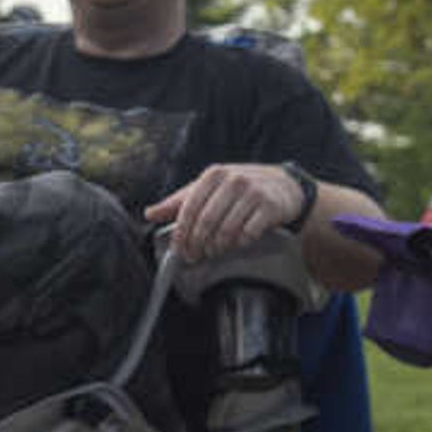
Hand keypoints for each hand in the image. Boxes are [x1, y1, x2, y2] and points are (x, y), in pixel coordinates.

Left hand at [148, 162, 310, 264]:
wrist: (281, 185)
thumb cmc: (238, 189)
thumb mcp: (208, 189)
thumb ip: (179, 202)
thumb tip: (149, 213)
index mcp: (213, 175)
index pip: (190, 208)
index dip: (182, 232)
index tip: (179, 250)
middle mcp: (233, 180)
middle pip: (207, 221)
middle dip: (197, 244)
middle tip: (194, 257)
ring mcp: (253, 193)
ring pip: (227, 229)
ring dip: (217, 247)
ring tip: (214, 251)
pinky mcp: (270, 207)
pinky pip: (248, 233)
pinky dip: (239, 243)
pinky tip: (236, 244)